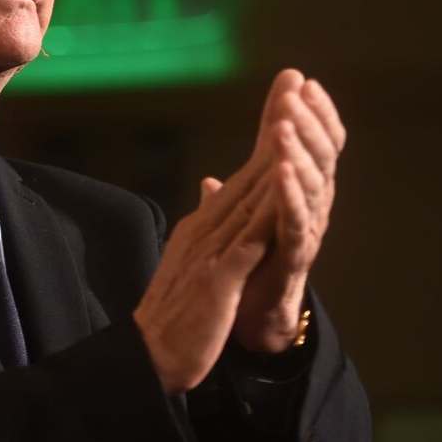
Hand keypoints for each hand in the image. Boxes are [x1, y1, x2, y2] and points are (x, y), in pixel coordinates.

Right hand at [132, 121, 291, 393]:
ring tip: (292, 127)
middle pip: (247, 175)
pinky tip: (278, 202)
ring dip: (271, 165)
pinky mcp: (214, 283)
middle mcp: (205, 231)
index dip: (269, 137)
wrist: (149, 355)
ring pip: (247, 204)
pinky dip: (261, 224)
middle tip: (292, 87)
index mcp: (204, 226)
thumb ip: (207, 225)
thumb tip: (214, 192)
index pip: (243, 176)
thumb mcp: (194, 260)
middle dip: (274, 131)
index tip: (287, 99)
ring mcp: (209, 254)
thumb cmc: (175, 314)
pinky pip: (242, 249)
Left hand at [228, 70, 345, 352]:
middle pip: (316, 154)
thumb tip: (211, 179)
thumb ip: (225, 204)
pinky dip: (289, 195)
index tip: (298, 77)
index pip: (305, 142)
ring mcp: (305, 229)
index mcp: (293, 191)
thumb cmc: (249, 266)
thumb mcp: (236, 224)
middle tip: (295, 92)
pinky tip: (281, 170)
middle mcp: (308, 205)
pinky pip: (296, 221)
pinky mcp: (296, 255)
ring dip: (296, 151)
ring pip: (309, 183)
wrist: (251, 318)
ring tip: (283, 124)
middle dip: (306, 121)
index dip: (305, 111)